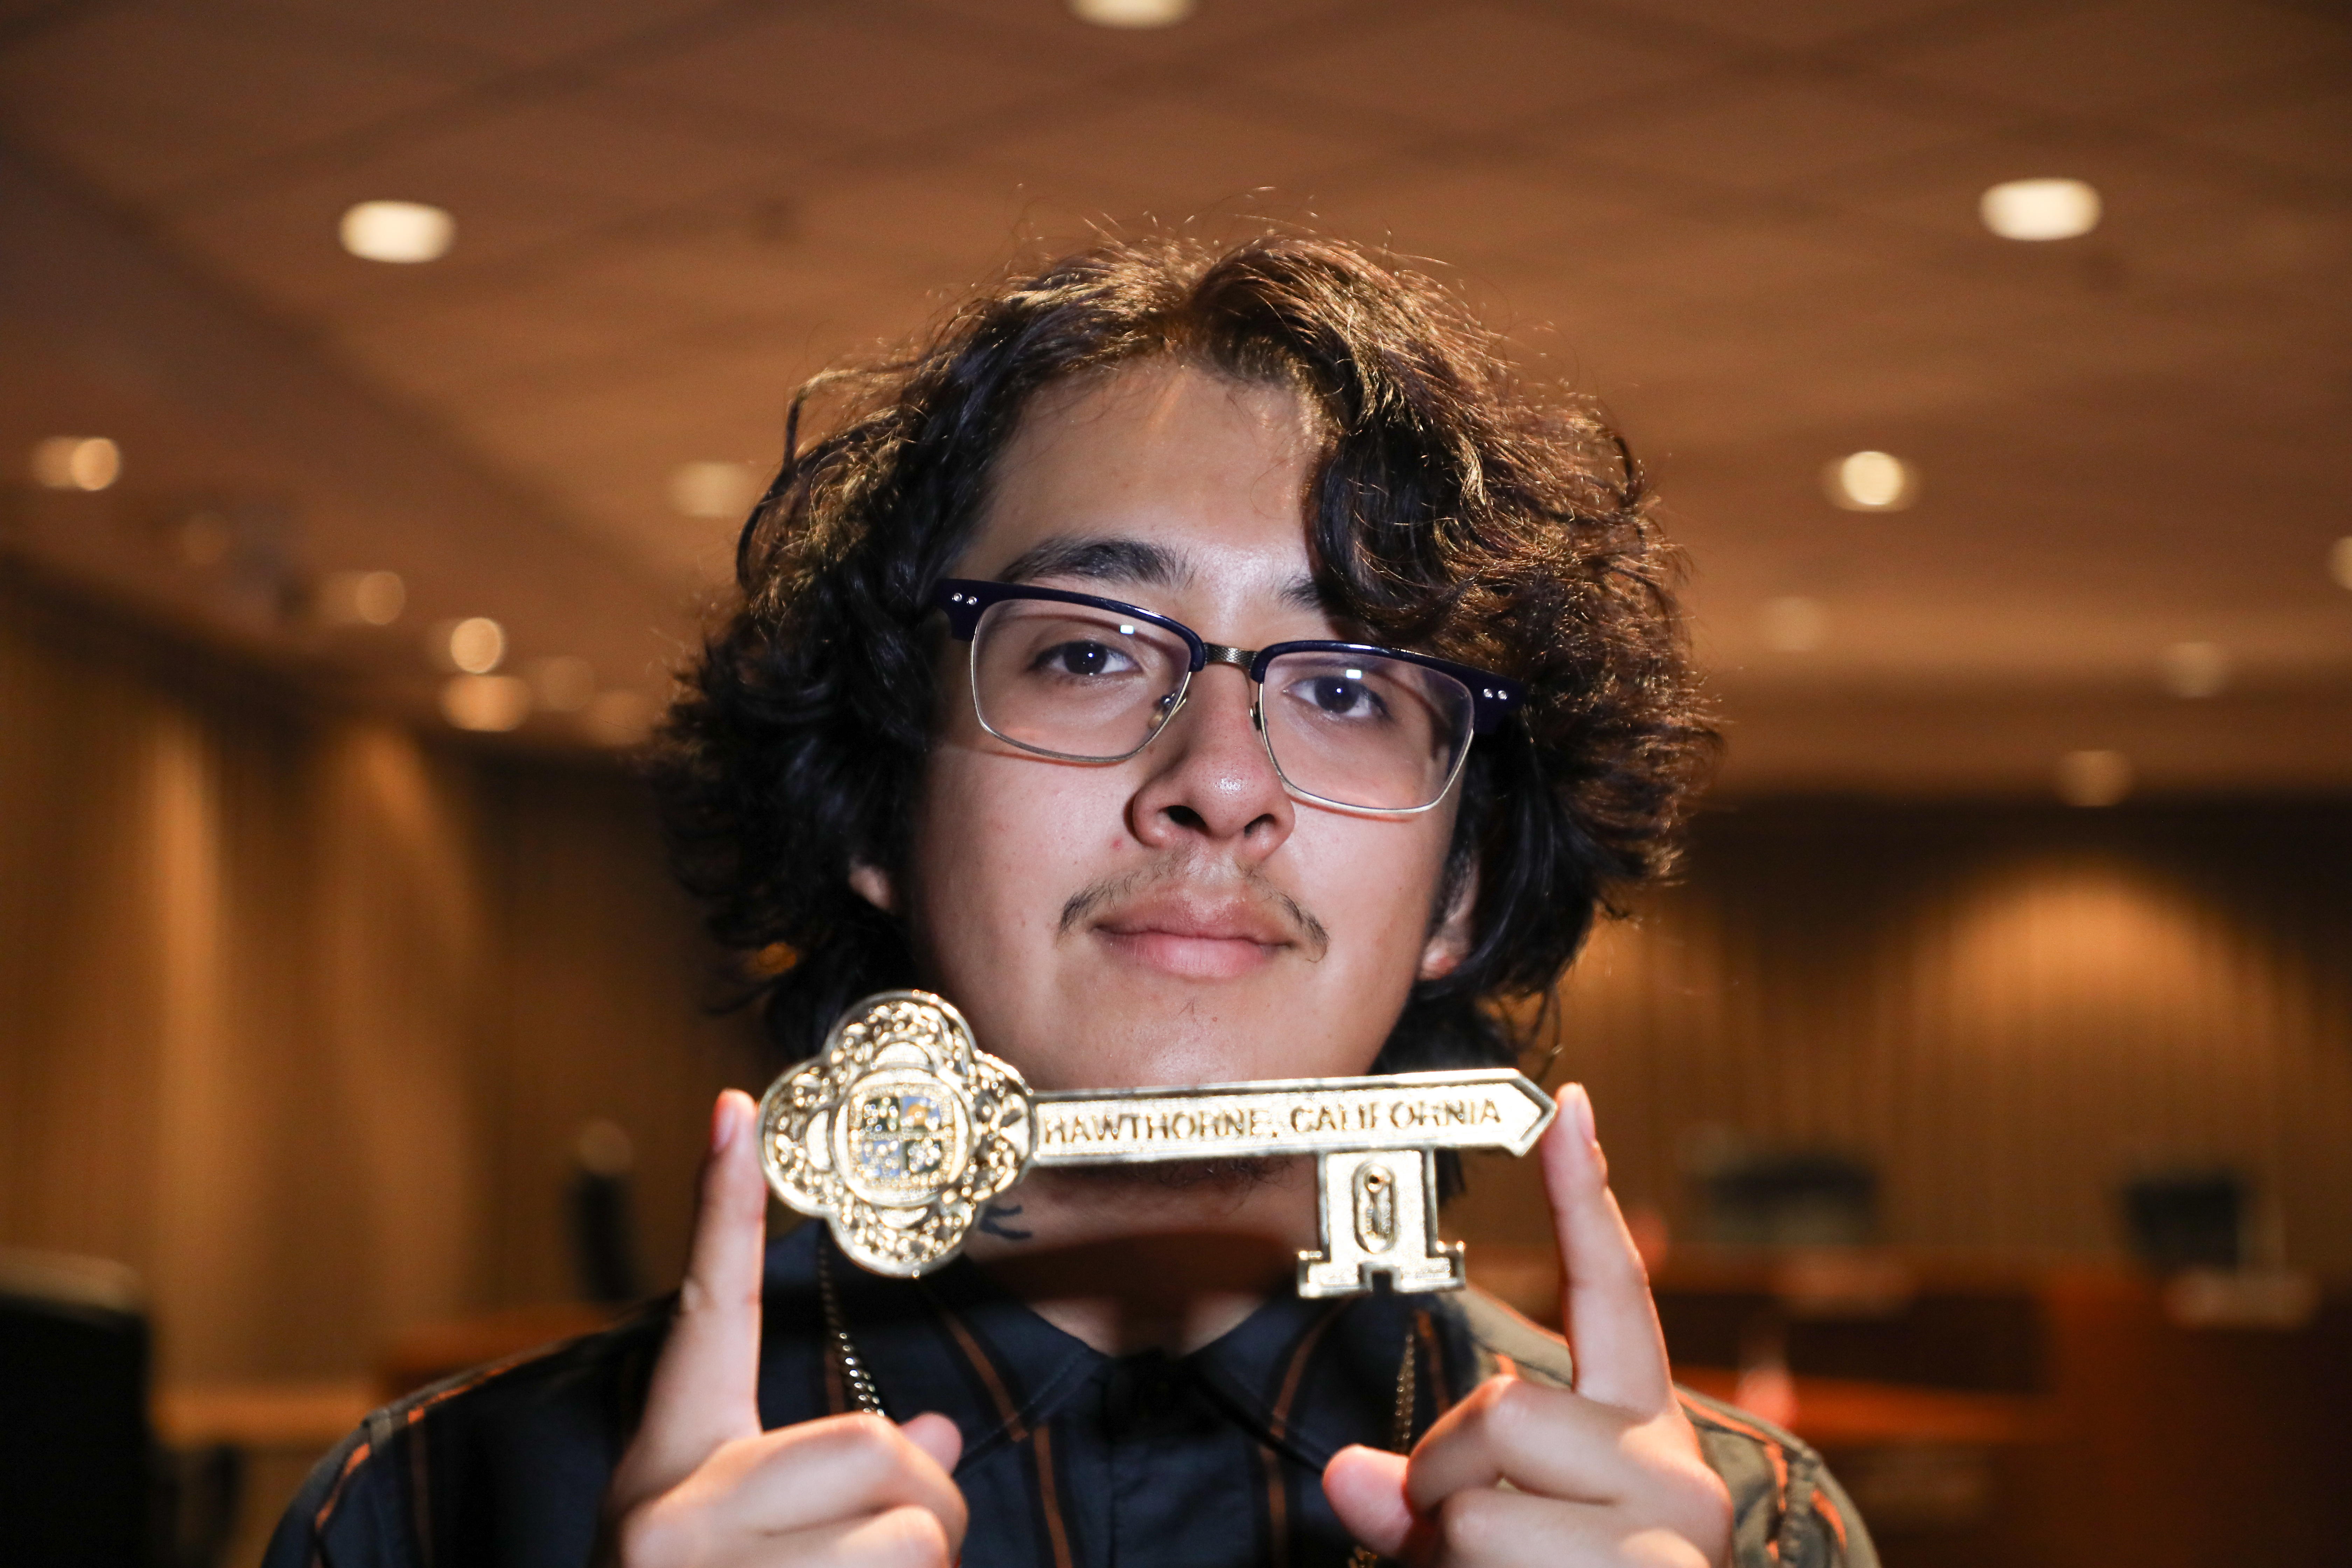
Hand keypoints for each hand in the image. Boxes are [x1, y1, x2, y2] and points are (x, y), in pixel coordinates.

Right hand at [603, 1091, 969, 1567]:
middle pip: (875, 1444)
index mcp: (666, 1474)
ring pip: (915, 1529)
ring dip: (933, 1567)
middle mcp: (672, 1515)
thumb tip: (938, 1436)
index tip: (735, 1109)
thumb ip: (825, 1488)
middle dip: (931, 1501)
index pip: (708, 1317)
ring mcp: (707, 1566)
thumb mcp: (739, 1552)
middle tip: (921, 1551)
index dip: (722, 1211)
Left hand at [1323, 1085, 1731, 1566]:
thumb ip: (1435, 1496)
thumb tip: (1357, 1482)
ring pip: (1481, 1503)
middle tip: (1463, 1550)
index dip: (1586, 1193)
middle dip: (1445, 1485)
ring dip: (1449, 1555)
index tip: (1567, 1103)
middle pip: (1503, 1413)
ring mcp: (1673, 1540)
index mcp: (1643, 1443)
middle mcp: (1676, 1479)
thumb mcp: (1488, 1550)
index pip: (1618, 1296)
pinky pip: (1487, 1554)